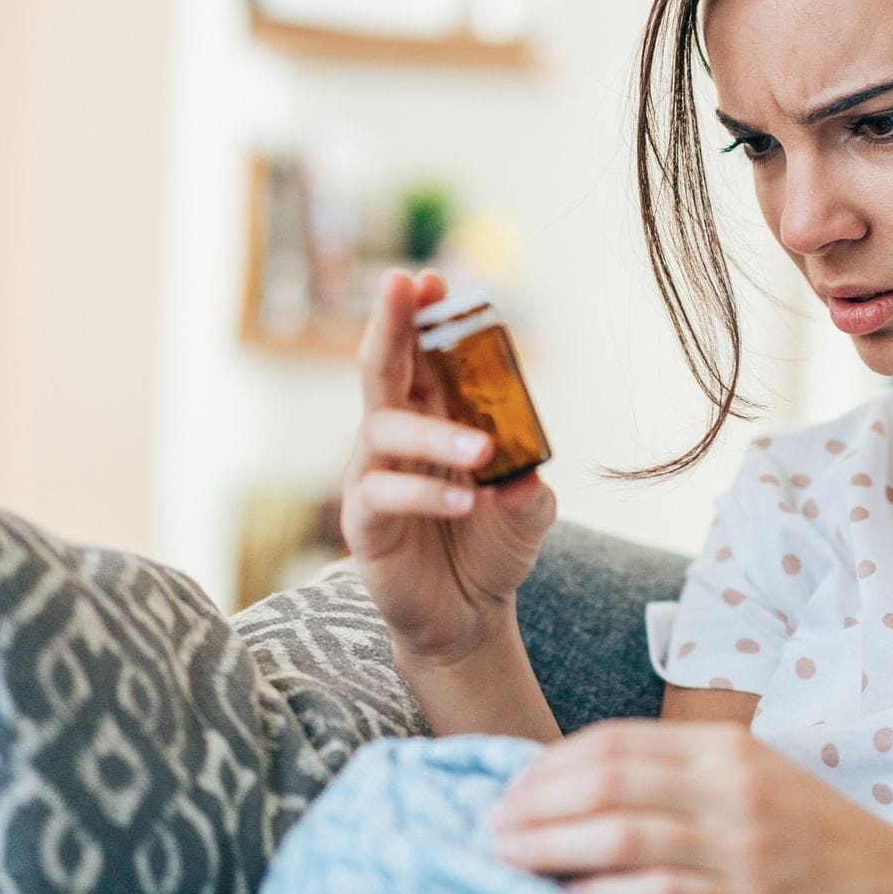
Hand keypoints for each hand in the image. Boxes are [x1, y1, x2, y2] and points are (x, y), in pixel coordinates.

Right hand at [340, 269, 556, 663]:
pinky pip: (381, 493)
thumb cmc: (491, 547)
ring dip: (434, 433)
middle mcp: (394, 436)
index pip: (421, 354)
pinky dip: (423, 494)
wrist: (469, 615)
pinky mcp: (364, 522)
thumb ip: (528, 486)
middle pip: (381, 365)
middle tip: (404, 284)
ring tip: (482, 452)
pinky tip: (464, 502)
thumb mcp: (528, 512)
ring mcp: (373, 474)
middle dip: (391, 321)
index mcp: (432, 417)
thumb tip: (524, 474)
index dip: (421, 315)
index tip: (432, 278)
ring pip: (383, 428)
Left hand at [487, 719, 892, 893]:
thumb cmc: (817, 837)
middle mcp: (731, 786)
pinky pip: (662, 890)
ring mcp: (742, 843)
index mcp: (726, 750)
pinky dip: (608, 892)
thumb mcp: (755, 781)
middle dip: (538, 804)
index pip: (615, 742)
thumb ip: (684, 776)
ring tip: (511, 859)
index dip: (551, 765)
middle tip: (493, 827)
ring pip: (622, 832)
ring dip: (554, 846)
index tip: (511, 789)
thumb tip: (592, 785)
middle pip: (608, 780)